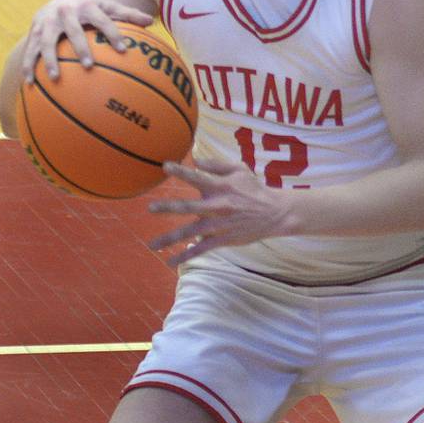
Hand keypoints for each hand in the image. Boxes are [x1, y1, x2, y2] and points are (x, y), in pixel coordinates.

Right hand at [21, 0, 152, 81]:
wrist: (57, 2)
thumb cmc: (90, 11)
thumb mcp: (108, 8)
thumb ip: (128, 15)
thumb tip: (151, 21)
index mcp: (87, 6)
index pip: (103, 20)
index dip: (113, 33)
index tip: (123, 50)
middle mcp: (65, 12)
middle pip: (74, 30)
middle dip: (80, 47)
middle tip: (89, 66)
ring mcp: (47, 22)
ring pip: (47, 42)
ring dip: (50, 59)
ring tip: (55, 78)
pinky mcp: (34, 33)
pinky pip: (30, 51)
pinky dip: (28, 66)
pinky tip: (29, 84)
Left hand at [148, 154, 292, 265]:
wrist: (274, 213)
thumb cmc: (253, 188)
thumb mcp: (239, 169)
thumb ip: (216, 165)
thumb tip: (195, 160)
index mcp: (221, 186)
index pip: (198, 177)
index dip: (181, 171)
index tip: (165, 166)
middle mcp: (217, 205)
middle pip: (188, 207)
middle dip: (168, 208)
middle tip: (150, 208)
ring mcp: (218, 224)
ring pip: (190, 232)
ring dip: (170, 239)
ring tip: (151, 245)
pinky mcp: (222, 239)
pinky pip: (200, 249)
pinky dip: (185, 256)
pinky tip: (170, 262)